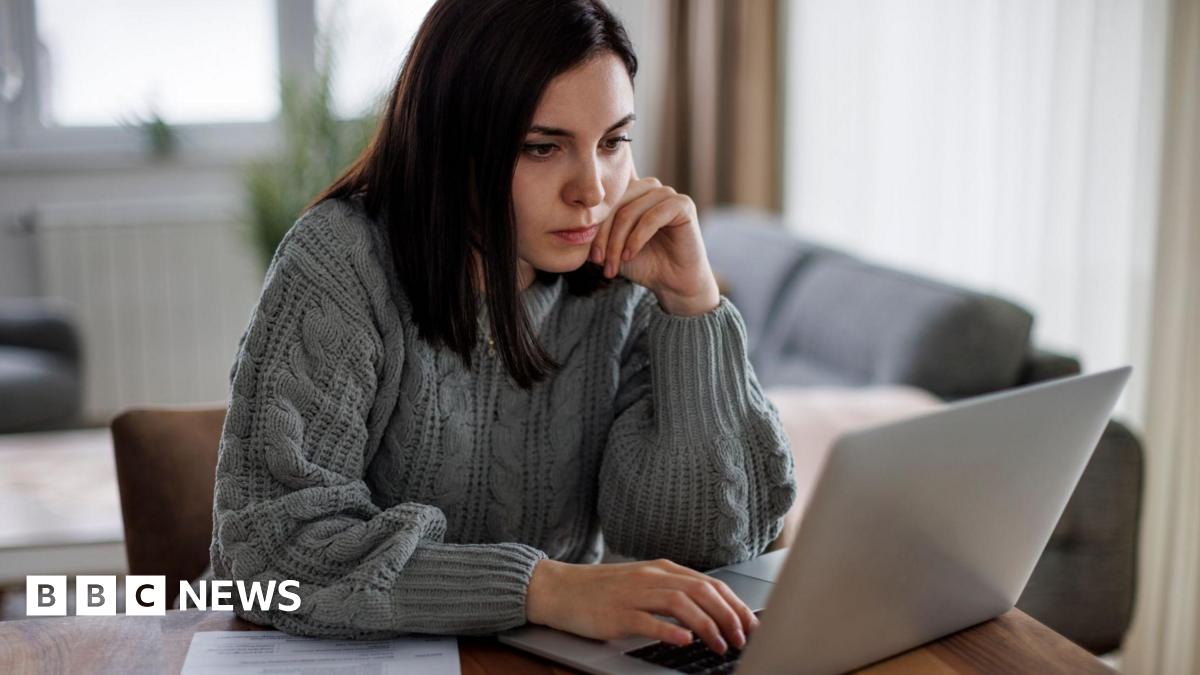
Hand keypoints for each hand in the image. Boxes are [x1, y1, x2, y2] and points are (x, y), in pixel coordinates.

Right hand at [526, 558, 759, 654]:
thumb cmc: (603, 590)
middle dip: (728, 616)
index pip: (710, 584)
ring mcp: (634, 594)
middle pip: (701, 591)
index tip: (751, 624)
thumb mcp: (643, 584)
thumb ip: (673, 592)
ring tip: (720, 644)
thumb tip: (710, 612)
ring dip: (707, 625)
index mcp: (663, 570)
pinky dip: (670, 630)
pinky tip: (684, 641)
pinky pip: (648, 620)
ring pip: (681, 603)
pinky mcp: (617, 613)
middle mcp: (652, 577)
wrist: (561, 588)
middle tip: (742, 638)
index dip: (734, 604)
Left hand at [590, 168, 719, 315]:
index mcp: (633, 192)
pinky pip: (651, 217)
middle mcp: (650, 188)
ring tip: (614, 264)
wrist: (673, 283)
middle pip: (616, 205)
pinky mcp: (683, 205)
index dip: (595, 229)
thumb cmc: (643, 263)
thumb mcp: (612, 248)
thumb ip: (596, 234)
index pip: (606, 202)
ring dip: (618, 241)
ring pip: (630, 211)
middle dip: (604, 236)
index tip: (592, 258)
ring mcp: (668, 194)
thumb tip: (572, 227)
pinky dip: (636, 238)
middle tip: (599, 262)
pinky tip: (630, 255)